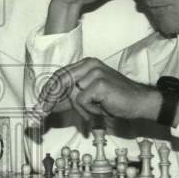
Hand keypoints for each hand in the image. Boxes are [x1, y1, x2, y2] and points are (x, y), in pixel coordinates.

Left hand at [36, 57, 160, 121]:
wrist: (139, 102)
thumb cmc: (114, 100)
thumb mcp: (88, 98)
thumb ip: (69, 99)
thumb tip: (47, 106)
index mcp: (85, 64)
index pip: (60, 75)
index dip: (48, 90)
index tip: (39, 104)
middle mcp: (89, 65)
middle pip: (60, 81)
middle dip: (49, 98)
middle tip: (41, 112)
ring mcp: (94, 72)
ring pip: (72, 95)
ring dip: (82, 109)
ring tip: (97, 110)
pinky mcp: (99, 83)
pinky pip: (82, 101)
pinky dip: (90, 110)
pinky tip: (103, 109)